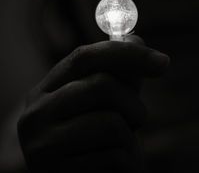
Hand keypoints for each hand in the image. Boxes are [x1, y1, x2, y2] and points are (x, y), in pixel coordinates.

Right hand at [17, 35, 168, 172]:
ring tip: (120, 147)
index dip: (126, 54)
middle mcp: (36, 114)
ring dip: (130, 138)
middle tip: (137, 120)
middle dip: (133, 104)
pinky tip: (114, 169)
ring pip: (111, 124)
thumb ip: (119, 75)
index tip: (162, 62)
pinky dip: (127, 164)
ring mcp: (42, 147)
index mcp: (46, 90)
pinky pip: (114, 159)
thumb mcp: (106, 105)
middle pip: (101, 86)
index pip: (84, 57)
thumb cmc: (95, 142)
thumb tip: (135, 39)